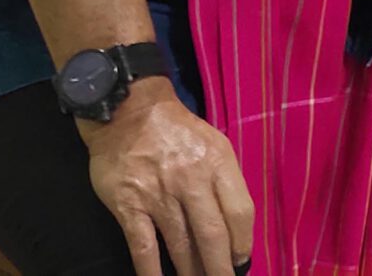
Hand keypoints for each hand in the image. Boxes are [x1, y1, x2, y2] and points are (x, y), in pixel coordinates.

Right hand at [82, 82, 253, 275]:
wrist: (128, 111)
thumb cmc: (178, 131)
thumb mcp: (214, 144)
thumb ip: (225, 180)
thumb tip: (234, 223)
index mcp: (217, 163)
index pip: (240, 212)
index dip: (243, 242)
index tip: (241, 261)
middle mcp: (192, 181)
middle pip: (213, 234)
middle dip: (220, 267)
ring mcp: (159, 195)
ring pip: (181, 243)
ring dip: (192, 271)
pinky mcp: (129, 205)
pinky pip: (143, 245)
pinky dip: (151, 270)